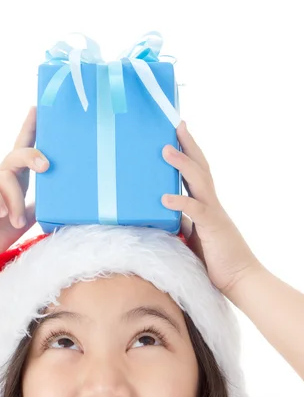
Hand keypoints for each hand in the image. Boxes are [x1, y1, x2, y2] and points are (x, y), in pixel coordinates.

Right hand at [0, 106, 48, 263]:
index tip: (37, 109)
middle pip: (17, 155)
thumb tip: (63, 202)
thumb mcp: (25, 218)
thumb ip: (39, 207)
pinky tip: (4, 215)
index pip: (24, 148)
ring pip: (7, 178)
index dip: (30, 128)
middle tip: (46, 166)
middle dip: (32, 155)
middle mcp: (2, 177)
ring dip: (17, 201)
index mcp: (16, 179)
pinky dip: (1, 203)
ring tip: (17, 221)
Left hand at [161, 121, 261, 297]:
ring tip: (166, 150)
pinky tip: (165, 198)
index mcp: (205, 202)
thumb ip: (182, 220)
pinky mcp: (212, 227)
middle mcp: (211, 202)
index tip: (178, 131)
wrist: (241, 279)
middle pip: (200, 166)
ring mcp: (213, 212)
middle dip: (188, 144)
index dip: (189, 150)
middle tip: (177, 124)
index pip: (196, 170)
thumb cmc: (217, 257)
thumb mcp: (194, 234)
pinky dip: (180, 202)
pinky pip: (195, 211)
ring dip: (182, 164)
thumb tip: (164, 210)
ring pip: (199, 181)